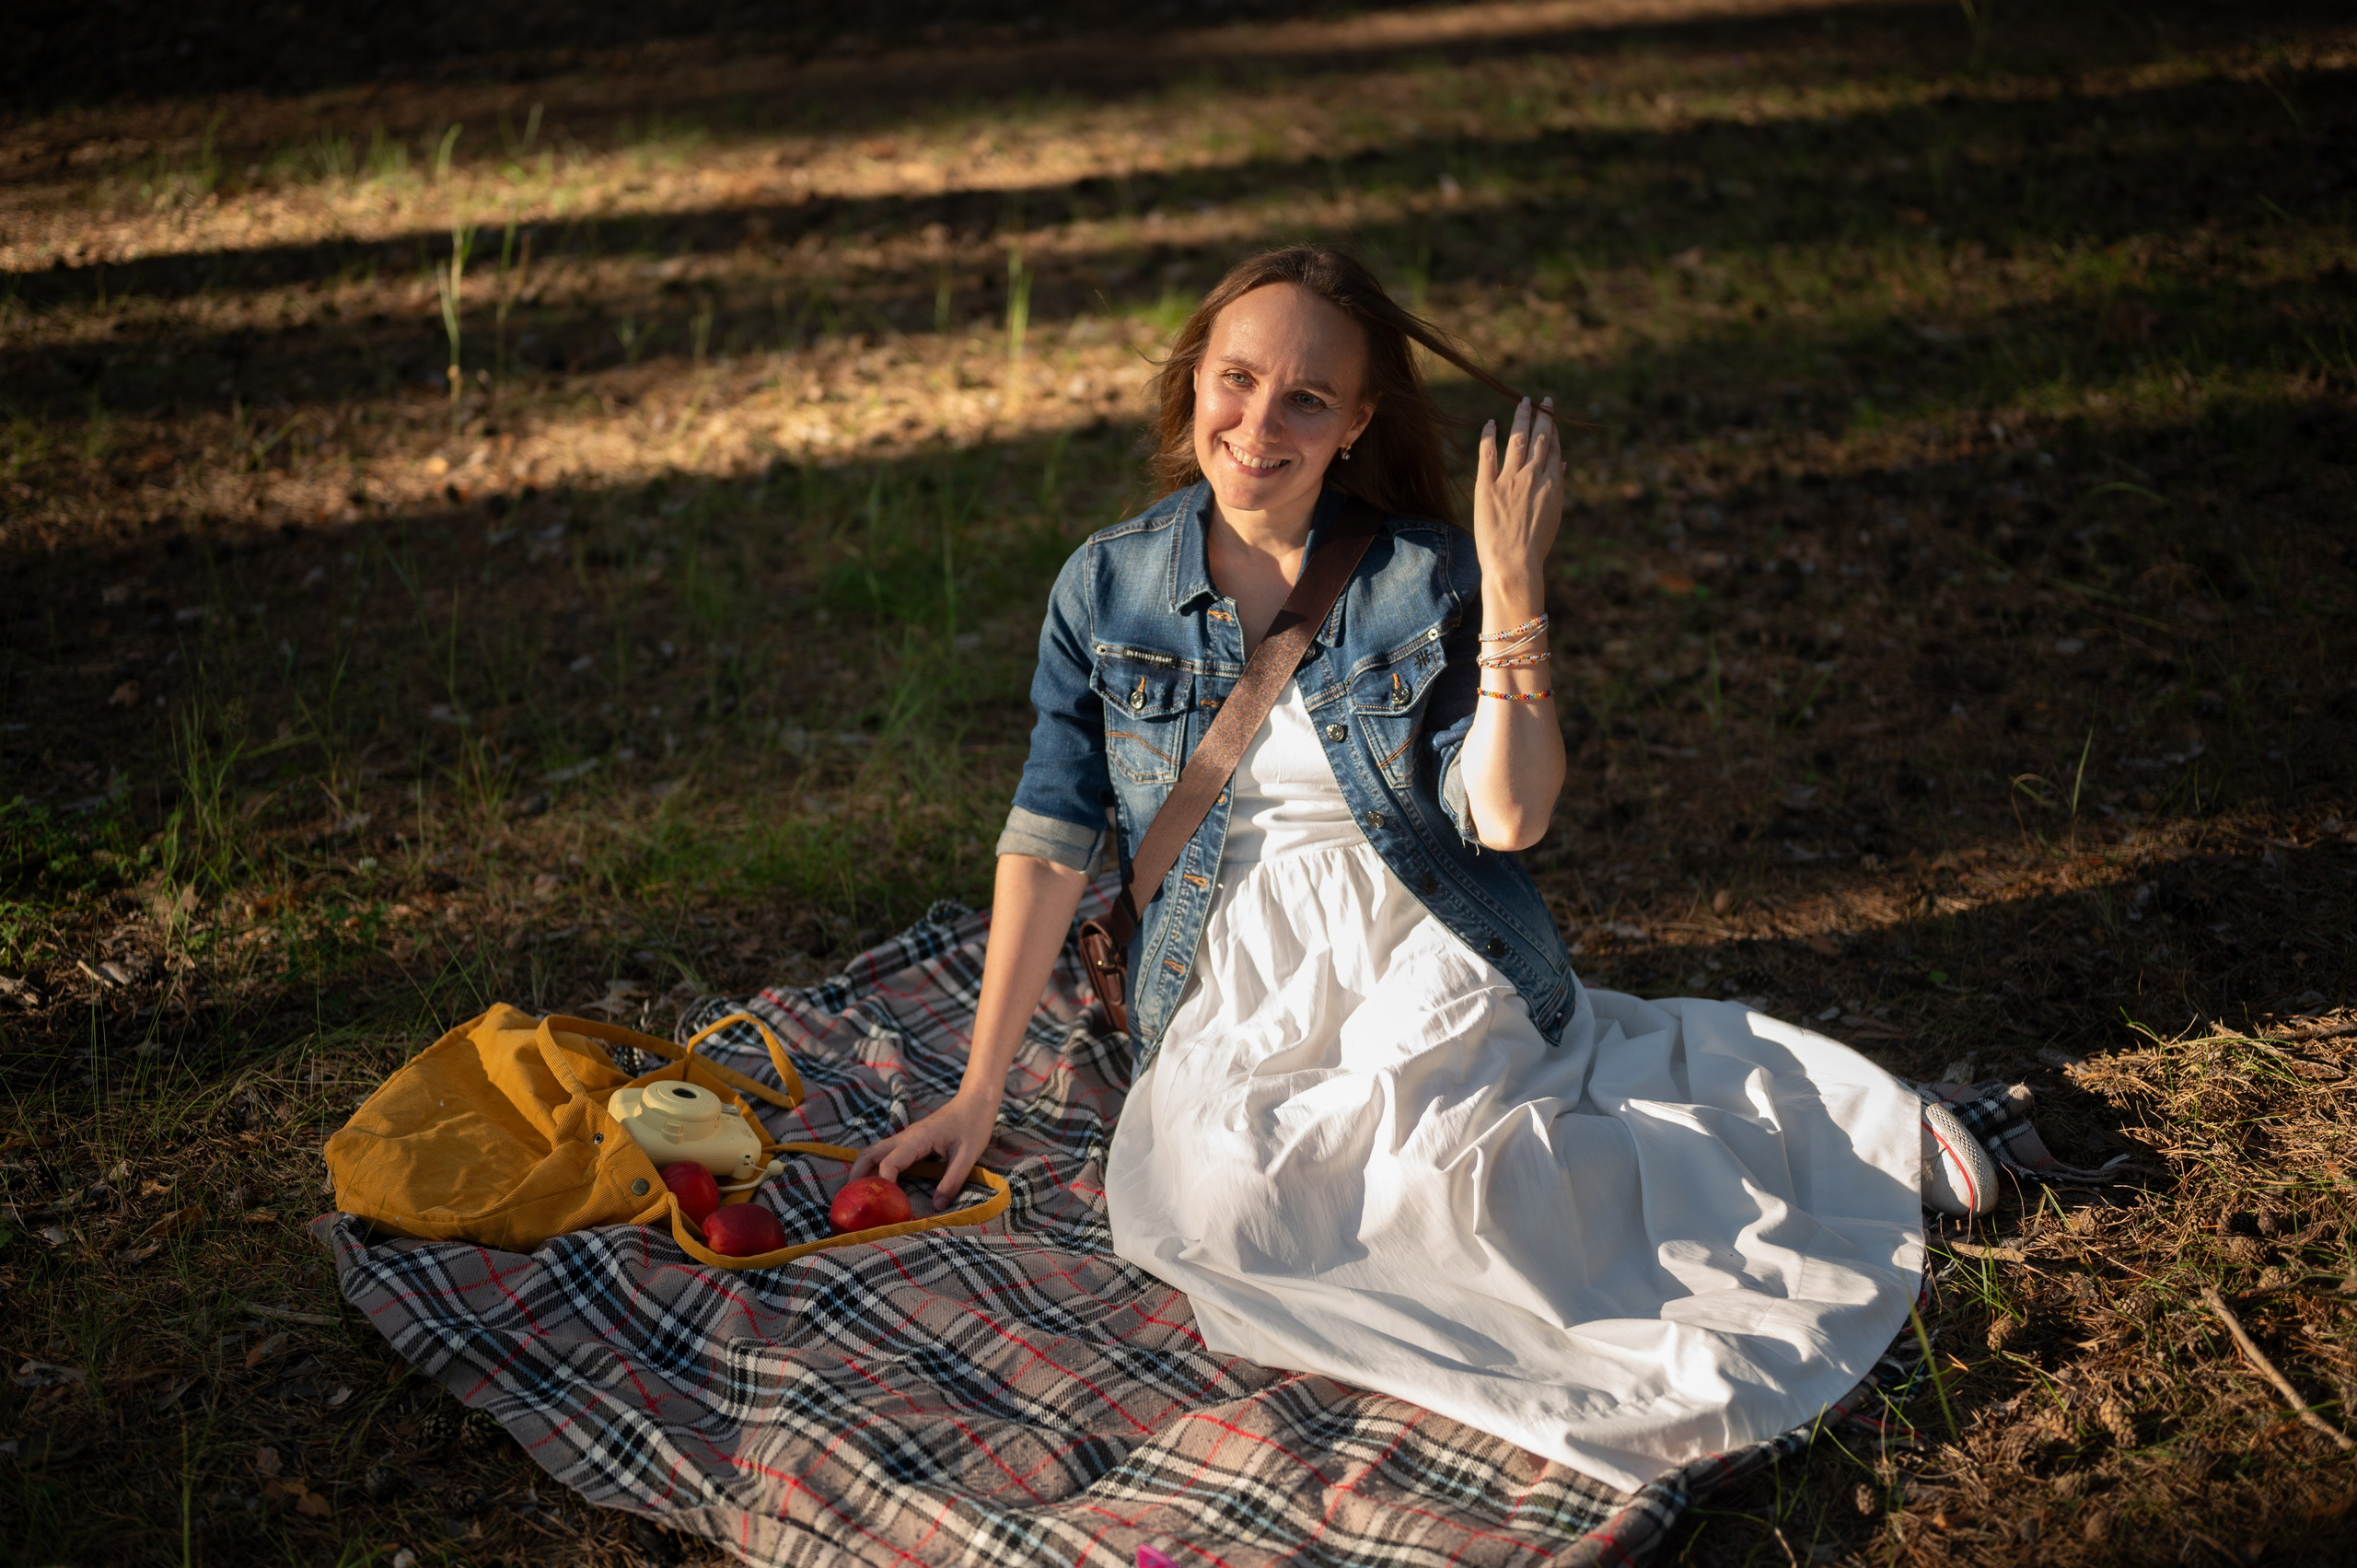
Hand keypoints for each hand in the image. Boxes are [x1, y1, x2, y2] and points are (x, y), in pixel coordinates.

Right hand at [849, 1085, 1002, 1206]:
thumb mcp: (968, 1156)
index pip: (889, 1163)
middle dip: (858, 1176)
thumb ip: (952, 1181)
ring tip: (861, 1195)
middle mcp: (905, 1137)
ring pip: (874, 1152)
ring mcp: (906, 1137)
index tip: (887, 1204)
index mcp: (917, 1139)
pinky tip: (880, 1183)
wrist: (976, 1101)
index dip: (884, 1184)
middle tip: (854, 1199)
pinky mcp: (911, 1140)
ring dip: (864, 1171)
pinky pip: (886, 1153)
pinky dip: (875, 1167)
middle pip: (870, 1154)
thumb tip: (936, 1207)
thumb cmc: (973, 1124)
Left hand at [1471, 396, 1565, 593]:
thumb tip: (1560, 462)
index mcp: (1552, 484)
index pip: (1553, 447)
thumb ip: (1556, 485)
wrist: (1514, 565)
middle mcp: (1533, 477)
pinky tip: (1490, 423)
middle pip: (1539, 438)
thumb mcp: (1552, 513)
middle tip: (1540, 400)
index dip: (1552, 427)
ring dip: (1520, 418)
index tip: (1550, 413)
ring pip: (1517, 440)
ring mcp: (1510, 480)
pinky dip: (1489, 436)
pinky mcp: (1487, 487)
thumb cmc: (1534, 545)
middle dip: (1541, 416)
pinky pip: (1487, 454)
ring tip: (1522, 402)